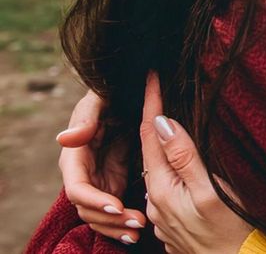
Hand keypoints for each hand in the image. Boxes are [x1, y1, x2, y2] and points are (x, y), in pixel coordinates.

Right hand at [57, 89, 147, 242]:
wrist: (128, 96)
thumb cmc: (111, 95)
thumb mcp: (99, 100)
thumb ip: (85, 118)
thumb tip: (66, 139)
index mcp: (75, 157)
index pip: (77, 188)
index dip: (95, 200)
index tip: (117, 206)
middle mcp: (82, 174)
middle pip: (88, 208)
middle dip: (109, 220)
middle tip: (136, 224)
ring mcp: (96, 181)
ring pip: (98, 215)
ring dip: (114, 227)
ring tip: (137, 232)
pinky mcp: (110, 184)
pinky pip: (111, 211)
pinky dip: (120, 222)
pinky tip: (136, 232)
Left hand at [140, 73, 254, 253]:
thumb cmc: (234, 232)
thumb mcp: (211, 191)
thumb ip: (185, 157)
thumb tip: (162, 122)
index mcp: (162, 190)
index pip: (151, 135)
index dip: (152, 102)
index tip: (150, 73)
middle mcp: (156, 204)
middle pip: (152, 153)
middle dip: (156, 123)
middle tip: (160, 89)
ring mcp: (164, 219)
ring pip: (162, 173)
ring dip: (166, 150)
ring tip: (175, 126)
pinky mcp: (175, 228)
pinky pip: (171, 192)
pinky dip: (176, 175)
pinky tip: (188, 172)